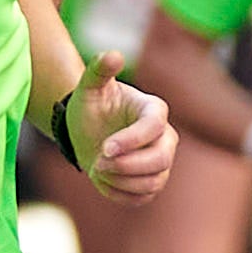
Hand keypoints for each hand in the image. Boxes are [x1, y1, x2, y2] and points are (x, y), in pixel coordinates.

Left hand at [63, 49, 177, 202]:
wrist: (86, 131)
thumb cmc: (91, 106)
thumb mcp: (90, 87)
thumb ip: (99, 69)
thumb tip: (113, 55)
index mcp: (154, 110)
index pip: (154, 128)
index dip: (130, 141)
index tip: (104, 148)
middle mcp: (165, 137)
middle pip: (160, 160)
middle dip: (126, 166)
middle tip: (97, 163)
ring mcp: (161, 161)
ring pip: (153, 182)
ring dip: (120, 181)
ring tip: (97, 169)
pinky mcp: (152, 182)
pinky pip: (143, 197)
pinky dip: (119, 194)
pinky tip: (102, 181)